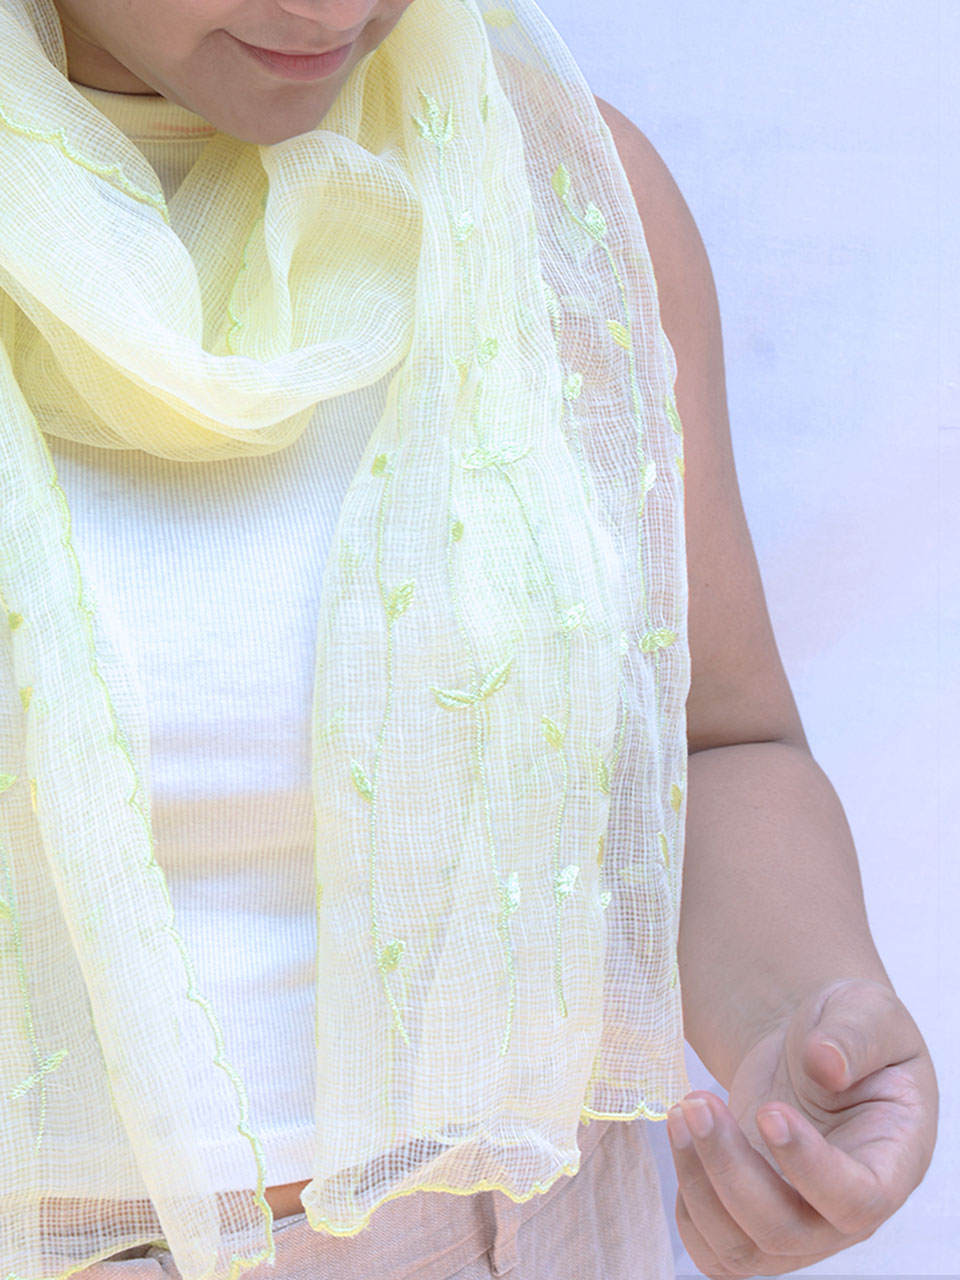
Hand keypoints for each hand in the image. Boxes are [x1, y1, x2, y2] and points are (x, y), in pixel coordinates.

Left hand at [666, 977, 938, 1276]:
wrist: (812, 1050)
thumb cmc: (849, 1032)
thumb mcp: (866, 1011)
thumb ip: (854, 1034)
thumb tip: (826, 1063)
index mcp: (890, 1163)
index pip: (857, 1199)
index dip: (808, 1167)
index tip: (768, 1111)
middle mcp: (844, 1212)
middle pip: (784, 1232)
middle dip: (729, 1169)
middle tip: (696, 1102)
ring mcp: (797, 1223)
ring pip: (740, 1249)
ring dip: (698, 1184)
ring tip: (681, 1111)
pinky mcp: (751, 1220)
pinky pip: (713, 1250)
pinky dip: (686, 1207)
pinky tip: (684, 1140)